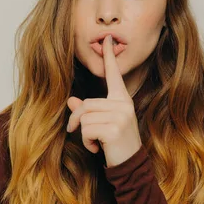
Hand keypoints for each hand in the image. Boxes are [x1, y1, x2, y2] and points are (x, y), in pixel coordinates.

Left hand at [66, 35, 141, 167]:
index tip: (106, 38)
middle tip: (84, 135)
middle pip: (86, 104)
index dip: (109, 57)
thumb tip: (72, 101)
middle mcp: (123, 104)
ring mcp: (120, 116)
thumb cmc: (116, 144)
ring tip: (96, 142)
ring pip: (84, 117)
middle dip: (78, 121)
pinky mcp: (114, 128)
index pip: (114, 75)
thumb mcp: (103, 125)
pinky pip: (86, 129)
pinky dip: (86, 142)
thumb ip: (88, 111)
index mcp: (122, 100)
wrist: (131, 165)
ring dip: (83, 134)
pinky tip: (98, 148)